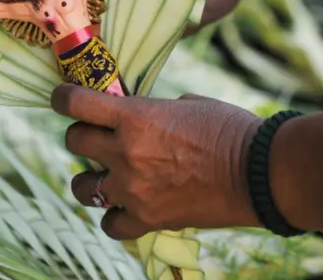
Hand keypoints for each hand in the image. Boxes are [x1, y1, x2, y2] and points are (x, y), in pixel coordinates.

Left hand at [51, 84, 262, 239]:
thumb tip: (136, 115)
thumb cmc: (230, 129)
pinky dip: (114, 216)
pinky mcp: (149, 219)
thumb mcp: (186, 103)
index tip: (62, 98)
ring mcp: (134, 189)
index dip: (63, 98)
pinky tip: (125, 207)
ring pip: (81, 187)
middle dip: (83, 135)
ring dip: (88, 179)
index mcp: (135, 116)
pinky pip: (110, 224)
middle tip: (97, 136)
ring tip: (103, 176)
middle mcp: (126, 152)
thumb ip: (152, 110)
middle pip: (75, 142)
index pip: (76, 103)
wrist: (260, 173)